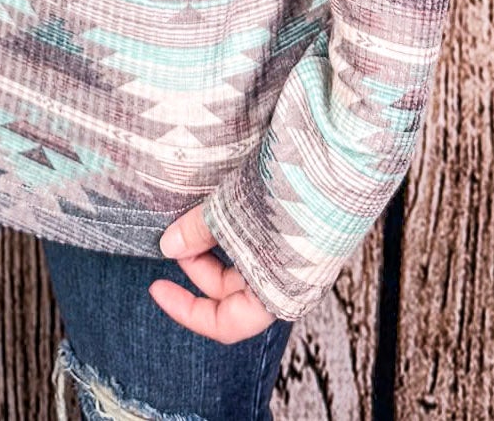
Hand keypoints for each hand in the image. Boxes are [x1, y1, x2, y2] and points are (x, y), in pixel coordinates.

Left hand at [150, 204, 278, 342]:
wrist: (336, 170)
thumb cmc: (286, 204)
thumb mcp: (233, 217)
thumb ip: (198, 234)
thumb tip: (168, 246)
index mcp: (273, 296)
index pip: (223, 323)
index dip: (186, 310)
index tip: (156, 288)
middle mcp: (282, 284)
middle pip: (226, 289)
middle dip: (194, 263)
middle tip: (172, 236)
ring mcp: (286, 260)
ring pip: (237, 261)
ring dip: (210, 242)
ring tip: (190, 217)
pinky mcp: (287, 235)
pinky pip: (249, 241)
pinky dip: (227, 229)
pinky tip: (213, 208)